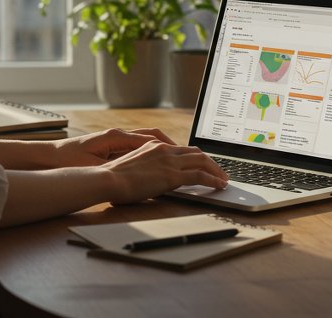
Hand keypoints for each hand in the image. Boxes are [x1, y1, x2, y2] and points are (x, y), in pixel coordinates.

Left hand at [49, 128, 176, 166]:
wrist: (52, 155)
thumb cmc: (71, 160)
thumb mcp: (94, 164)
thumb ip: (115, 164)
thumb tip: (134, 165)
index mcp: (116, 137)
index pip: (150, 139)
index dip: (169, 147)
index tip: (184, 155)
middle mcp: (118, 134)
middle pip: (152, 136)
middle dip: (172, 145)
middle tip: (189, 156)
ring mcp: (116, 138)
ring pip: (146, 139)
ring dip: (162, 146)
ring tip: (178, 157)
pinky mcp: (111, 144)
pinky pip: (137, 145)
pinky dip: (150, 150)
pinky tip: (156, 161)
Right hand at [100, 140, 227, 203]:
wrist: (108, 179)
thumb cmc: (114, 178)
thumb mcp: (133, 168)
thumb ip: (146, 169)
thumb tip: (152, 179)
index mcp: (154, 147)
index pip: (182, 149)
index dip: (196, 157)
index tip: (204, 165)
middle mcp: (164, 149)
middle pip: (196, 152)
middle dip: (211, 162)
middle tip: (219, 172)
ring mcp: (169, 161)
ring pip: (202, 161)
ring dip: (216, 170)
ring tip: (224, 179)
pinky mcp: (172, 175)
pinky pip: (200, 175)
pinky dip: (213, 179)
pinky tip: (219, 185)